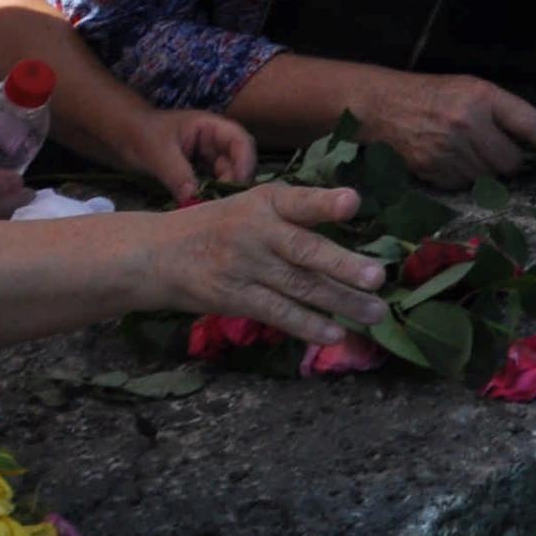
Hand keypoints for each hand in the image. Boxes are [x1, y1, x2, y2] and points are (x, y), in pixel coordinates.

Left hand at [113, 107, 256, 205]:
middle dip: (233, 182)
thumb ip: (177, 174)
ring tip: (210, 208)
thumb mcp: (158, 152)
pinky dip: (208, 195)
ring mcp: (207, 158)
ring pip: (225, 176)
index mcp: (211, 127)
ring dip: (221, 192)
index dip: (245, 163)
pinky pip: (210, 185)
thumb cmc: (140, 133)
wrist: (121, 135)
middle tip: (221, 204)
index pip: (241, 142)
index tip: (236, 185)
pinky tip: (200, 207)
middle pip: (238, 162)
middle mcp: (214, 142)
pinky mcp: (197, 172)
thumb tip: (193, 199)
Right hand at [141, 183, 386, 346]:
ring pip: (299, 286)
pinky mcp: (235, 297)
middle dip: (343, 265)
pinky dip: (307, 325)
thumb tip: (353, 227)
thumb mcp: (252, 205)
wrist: (158, 254)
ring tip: (374, 313)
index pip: (299, 201)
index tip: (353, 202)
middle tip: (378, 277)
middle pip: (304, 250)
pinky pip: (277, 313)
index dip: (325, 203)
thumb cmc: (220, 226)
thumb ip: (296, 214)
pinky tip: (334, 334)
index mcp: (266, 202)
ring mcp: (244, 267)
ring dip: (340, 302)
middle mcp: (256, 232)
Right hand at [373, 72, 535, 184]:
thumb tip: (533, 146)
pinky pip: (464, 186)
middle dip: (507, 160)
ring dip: (483, 170)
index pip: (530, 124)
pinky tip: (447, 159)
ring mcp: (449, 149)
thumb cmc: (433, 95)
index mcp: (482, 96)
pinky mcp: (433, 169)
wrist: (382, 106)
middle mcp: (467, 123)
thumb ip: (501, 113)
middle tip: (490, 147)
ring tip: (462, 149)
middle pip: (510, 162)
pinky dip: (462, 178)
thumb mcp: (470, 89)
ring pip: (488, 178)